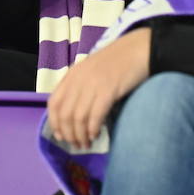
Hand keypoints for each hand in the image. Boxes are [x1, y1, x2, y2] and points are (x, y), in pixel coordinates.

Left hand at [47, 28, 151, 149]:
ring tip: (86, 144)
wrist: (139, 49)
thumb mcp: (92, 70)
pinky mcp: (108, 90)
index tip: (61, 136)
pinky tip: (96, 135)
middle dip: (68, 134)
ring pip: (78, 118)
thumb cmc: (118, 61)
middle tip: (76, 145)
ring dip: (80, 136)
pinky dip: (93, 129)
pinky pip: (95, 115)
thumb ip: (80, 86)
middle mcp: (79, 79)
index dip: (55, 123)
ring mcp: (93, 84)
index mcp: (73, 74)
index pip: (54, 103)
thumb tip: (74, 115)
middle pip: (65, 114)